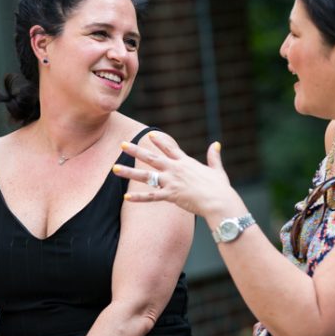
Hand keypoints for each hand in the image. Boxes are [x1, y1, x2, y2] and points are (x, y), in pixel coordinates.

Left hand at [113, 131, 242, 221]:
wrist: (218, 200)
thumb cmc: (220, 187)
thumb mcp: (217, 170)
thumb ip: (214, 156)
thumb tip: (216, 144)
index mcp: (185, 163)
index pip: (170, 148)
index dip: (159, 141)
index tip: (150, 134)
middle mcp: (175, 169)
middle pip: (151, 157)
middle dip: (135, 150)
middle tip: (122, 144)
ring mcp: (171, 182)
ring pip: (146, 176)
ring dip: (129, 172)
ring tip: (114, 169)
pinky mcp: (171, 195)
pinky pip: (151, 197)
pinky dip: (139, 197)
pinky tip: (127, 197)